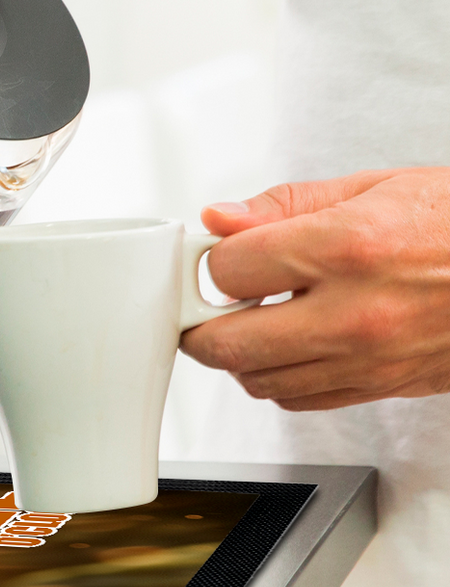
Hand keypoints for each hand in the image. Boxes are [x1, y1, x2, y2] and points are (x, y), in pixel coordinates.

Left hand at [180, 168, 449, 409]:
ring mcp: (368, 359)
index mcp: (348, 248)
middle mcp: (354, 312)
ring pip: (257, 380)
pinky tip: (291, 345)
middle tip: (208, 302)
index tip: (222, 254)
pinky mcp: (383, 387)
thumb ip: (286, 205)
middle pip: (226, 343)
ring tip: (254, 319)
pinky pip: (299, 400)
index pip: (227, 271)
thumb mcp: (376, 186)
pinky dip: (279, 378)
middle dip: (202, 322)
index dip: (214, 261)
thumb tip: (220, 218)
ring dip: (239, 354)